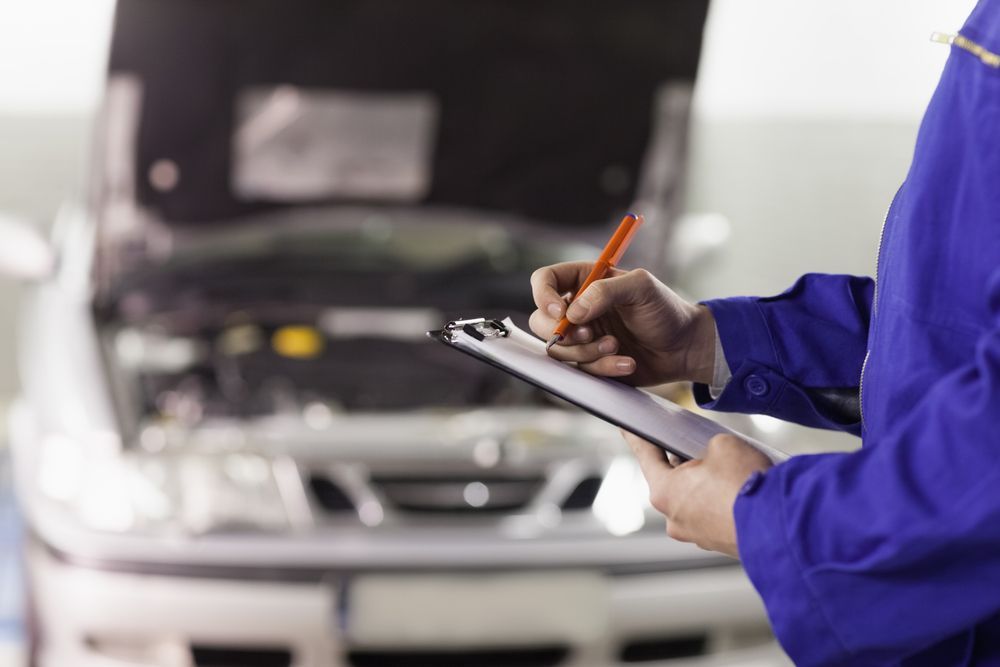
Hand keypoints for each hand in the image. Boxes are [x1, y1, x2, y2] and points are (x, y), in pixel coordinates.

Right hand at [529, 262, 716, 385]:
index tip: (560, 313)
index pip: (545, 281)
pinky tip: (627, 362)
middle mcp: (578, 309)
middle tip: (588, 334)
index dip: (543, 296)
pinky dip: (603, 368)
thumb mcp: (642, 288)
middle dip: (563, 334)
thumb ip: (605, 291)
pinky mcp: (591, 363)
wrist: (685, 347)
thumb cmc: (666, 310)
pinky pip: (581, 371)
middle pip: (541, 321)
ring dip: (586, 352)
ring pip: (559, 351)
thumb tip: (572, 313)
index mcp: (585, 281)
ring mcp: (582, 337)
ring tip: (616, 346)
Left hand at [622, 431, 772, 557]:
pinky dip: (722, 501)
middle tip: (699, 445)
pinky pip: (713, 514)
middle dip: (685, 462)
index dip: (637, 437)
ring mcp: (696, 535)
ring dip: (707, 484)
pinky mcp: (718, 543)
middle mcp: (674, 518)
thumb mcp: (722, 444)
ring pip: (694, 499)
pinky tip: (739, 489)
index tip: (626, 429)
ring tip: (730, 469)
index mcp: (664, 491)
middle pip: (672, 480)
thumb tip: (712, 457)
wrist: (781, 526)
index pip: (646, 455)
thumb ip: (707, 446)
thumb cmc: (746, 485)